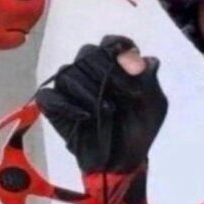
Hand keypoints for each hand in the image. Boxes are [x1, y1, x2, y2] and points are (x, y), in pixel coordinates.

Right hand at [36, 35, 167, 173]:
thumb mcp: (155, 106)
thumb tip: (140, 59)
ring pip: (68, 72)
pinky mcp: (54, 105)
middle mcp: (90, 70)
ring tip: (107, 111)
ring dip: (89, 92)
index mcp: (115, 64)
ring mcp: (70, 86)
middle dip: (106, 72)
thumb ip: (148, 80)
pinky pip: (49, 96)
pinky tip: (85, 116)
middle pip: (87, 53)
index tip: (134, 70)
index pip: (111, 42)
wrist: (123, 160)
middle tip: (122, 96)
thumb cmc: (139, 129)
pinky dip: (66, 105)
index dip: (121, 51)